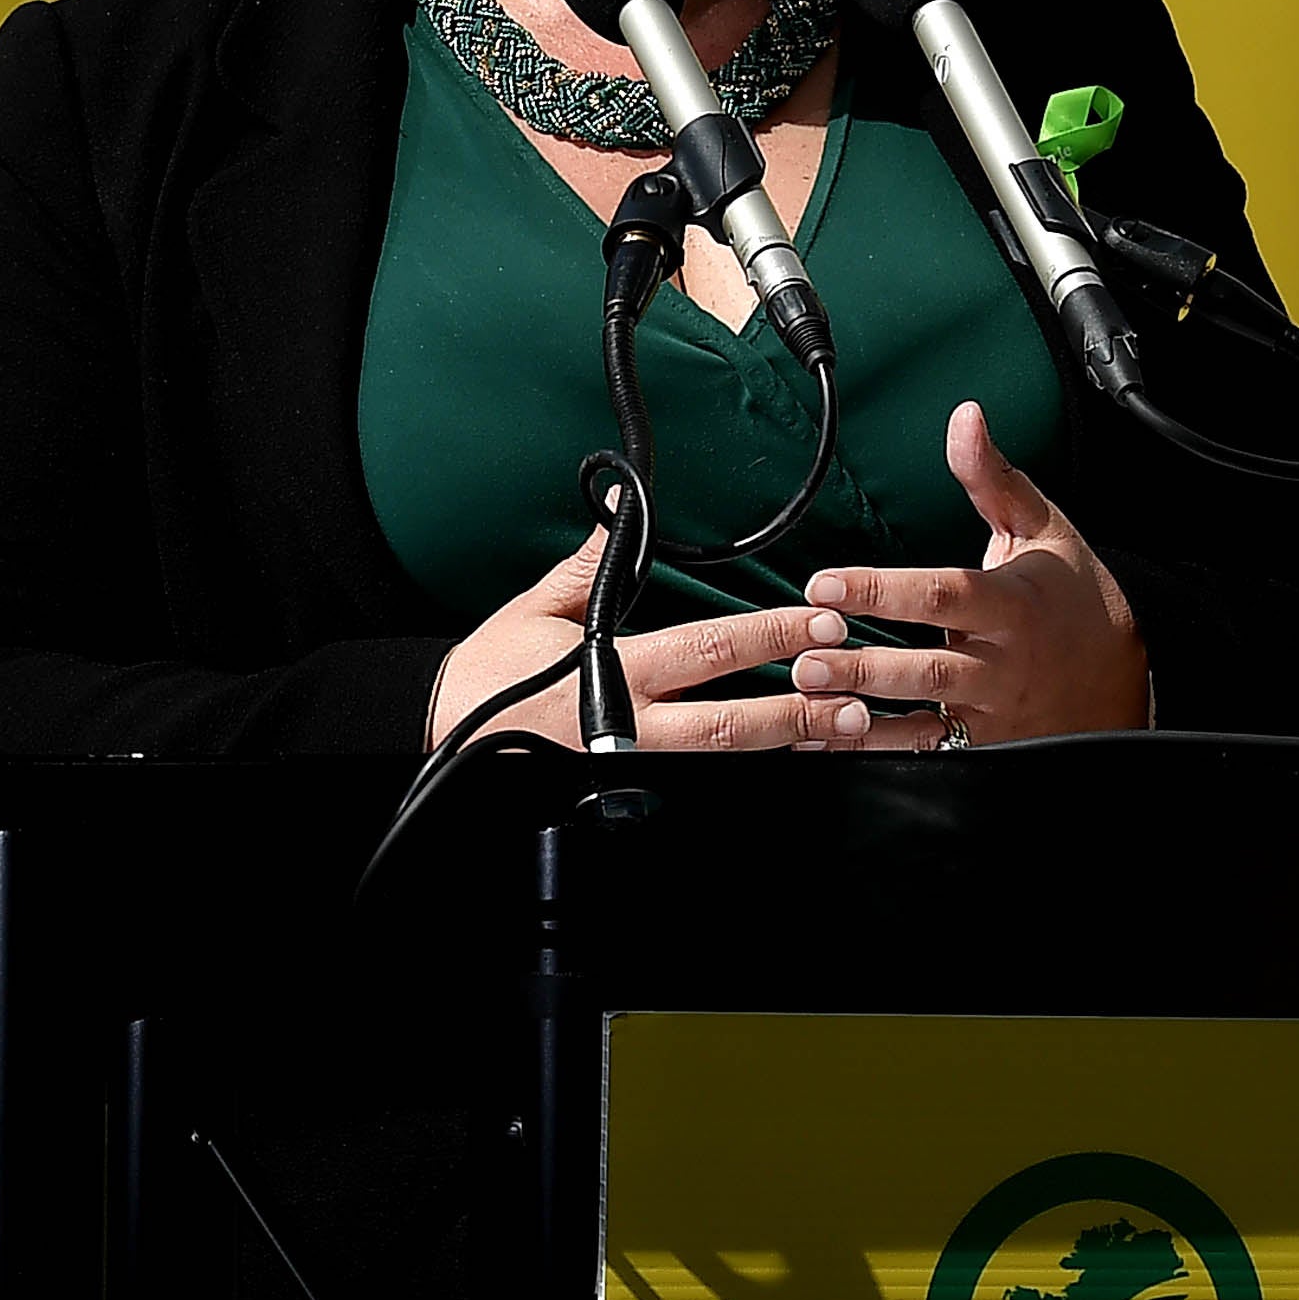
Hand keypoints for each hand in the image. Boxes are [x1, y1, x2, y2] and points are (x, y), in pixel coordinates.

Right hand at [425, 525, 835, 750]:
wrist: (443, 740)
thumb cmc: (487, 678)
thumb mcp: (536, 609)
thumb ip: (592, 564)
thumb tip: (625, 509)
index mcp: (614, 673)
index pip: (708, 649)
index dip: (770, 636)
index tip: (818, 620)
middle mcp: (630, 728)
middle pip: (731, 723)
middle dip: (801, 706)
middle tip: (854, 691)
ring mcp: (631, 768)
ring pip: (724, 760)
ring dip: (790, 744)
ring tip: (845, 730)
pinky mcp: (625, 790)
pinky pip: (698, 778)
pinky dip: (750, 767)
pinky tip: (790, 755)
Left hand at [789, 402, 1149, 749]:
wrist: (1123, 680)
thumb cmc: (1072, 596)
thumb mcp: (1041, 529)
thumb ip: (991, 477)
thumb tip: (964, 418)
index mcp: (1013, 604)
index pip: (942, 594)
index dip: (881, 591)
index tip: (825, 584)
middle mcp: (1004, 664)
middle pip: (929, 668)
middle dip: (864, 666)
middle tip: (805, 658)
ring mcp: (996, 714)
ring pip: (926, 722)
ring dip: (863, 718)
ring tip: (808, 704)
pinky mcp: (987, 749)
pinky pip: (929, 755)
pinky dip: (877, 753)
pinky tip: (828, 744)